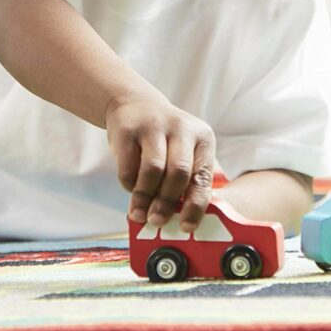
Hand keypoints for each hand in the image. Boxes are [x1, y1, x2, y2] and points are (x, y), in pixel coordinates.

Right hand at [105, 90, 215, 232]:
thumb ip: (185, 181)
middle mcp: (181, 128)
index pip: (203, 176)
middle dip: (167, 202)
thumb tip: (178, 221)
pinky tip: (131, 188)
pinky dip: (129, 184)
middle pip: (178, 172)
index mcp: (202, 138)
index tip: (186, 226)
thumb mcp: (183, 151)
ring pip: (153, 170)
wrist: (134, 104)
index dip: (195, 205)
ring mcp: (154, 126)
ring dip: (145, 197)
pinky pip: (128, 166)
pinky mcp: (128, 129)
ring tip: (139, 213)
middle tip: (157, 220)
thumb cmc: (163, 140)